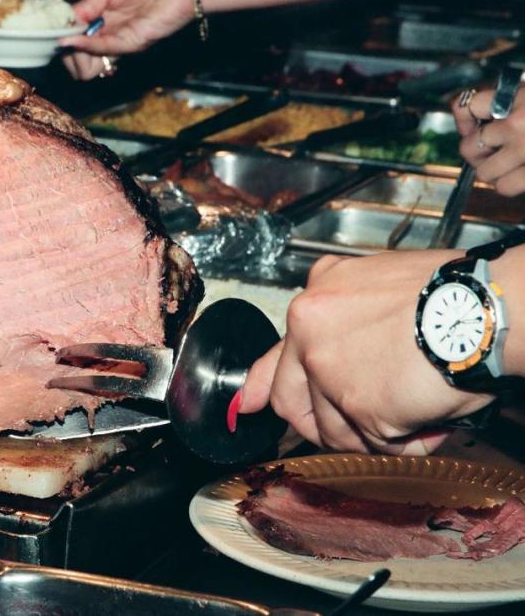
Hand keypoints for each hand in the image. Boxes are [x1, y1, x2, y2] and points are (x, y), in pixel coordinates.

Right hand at [60, 0, 194, 80]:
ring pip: (87, 66)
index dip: (59, 42)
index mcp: (99, 24)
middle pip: (75, 62)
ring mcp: (118, 43)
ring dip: (74, 55)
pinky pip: (103, 50)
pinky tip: (73, 40)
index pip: (71, 45)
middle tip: (62, 39)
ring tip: (70, 40)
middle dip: (65, 53)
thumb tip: (65, 22)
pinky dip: (85, 46)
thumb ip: (87, 4)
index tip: (52, 34)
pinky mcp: (132, 44)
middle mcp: (107, 38)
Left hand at [239, 251, 492, 454]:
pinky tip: (429, 416)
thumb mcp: (377, 290)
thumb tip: (312, 361)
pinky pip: (373, 444)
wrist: (484, 308)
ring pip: (333, 430)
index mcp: (317, 297)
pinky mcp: (355, 403)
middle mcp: (310, 329)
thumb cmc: (451, 297)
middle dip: (322, 425)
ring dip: (375, 432)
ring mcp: (327, 368)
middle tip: (363, 425)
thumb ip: (338, 324)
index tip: (250, 404)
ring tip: (417, 405)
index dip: (262, 385)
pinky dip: (406, 441)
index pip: (276, 353)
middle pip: (290, 402)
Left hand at [453, 88, 524, 195]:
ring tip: (509, 164)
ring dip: (493, 171)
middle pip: (468, 146)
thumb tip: (485, 112)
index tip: (472, 125)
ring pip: (483, 172)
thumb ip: (515, 98)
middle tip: (493, 151)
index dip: (464, 119)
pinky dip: (509, 184)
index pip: (467, 105)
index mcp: (520, 96)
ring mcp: (524, 149)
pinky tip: (520, 175)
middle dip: (478, 152)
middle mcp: (518, 122)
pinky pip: (503, 187)